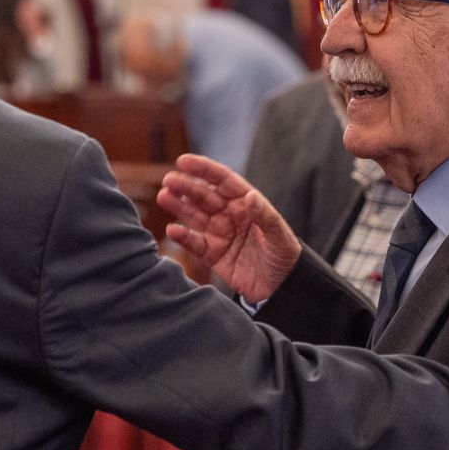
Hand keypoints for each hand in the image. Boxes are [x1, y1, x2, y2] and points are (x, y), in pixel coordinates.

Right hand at [157, 154, 300, 303]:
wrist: (281, 288)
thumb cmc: (284, 257)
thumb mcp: (280, 236)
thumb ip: (265, 216)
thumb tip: (250, 196)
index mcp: (246, 203)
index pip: (222, 181)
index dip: (203, 169)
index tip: (183, 161)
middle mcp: (229, 214)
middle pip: (204, 196)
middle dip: (186, 187)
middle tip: (169, 181)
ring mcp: (219, 233)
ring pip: (194, 215)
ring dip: (179, 206)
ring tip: (164, 197)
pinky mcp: (212, 254)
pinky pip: (194, 242)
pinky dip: (182, 236)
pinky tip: (172, 229)